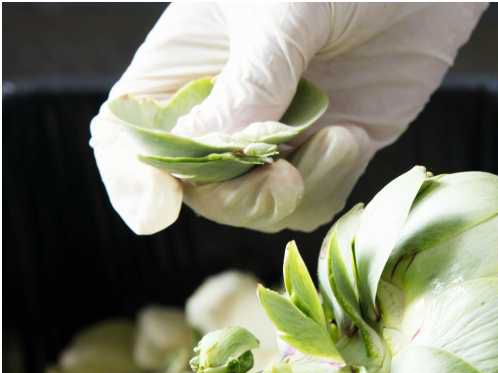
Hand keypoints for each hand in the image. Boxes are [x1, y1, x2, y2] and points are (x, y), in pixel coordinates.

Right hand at [91, 2, 482, 234]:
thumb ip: (251, 80)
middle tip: (282, 180)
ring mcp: (277, 130)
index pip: (126, 135)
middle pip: (198, 188)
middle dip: (237, 198)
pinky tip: (357, 138)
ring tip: (341, 140)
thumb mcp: (286, 11)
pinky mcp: (331, 147)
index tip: (159, 212)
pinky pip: (315, 198)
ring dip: (296, 195)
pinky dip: (334, 184)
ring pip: (259, 205)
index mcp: (181, 61)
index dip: (132, 178)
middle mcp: (221, 104)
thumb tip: (202, 149)